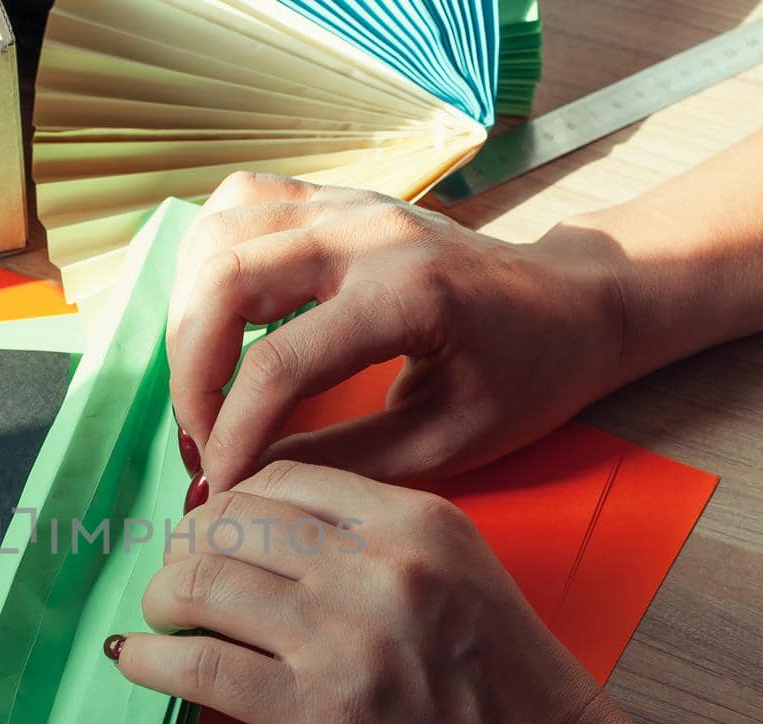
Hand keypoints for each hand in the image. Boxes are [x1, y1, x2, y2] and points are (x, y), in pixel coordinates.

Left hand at [109, 459, 648, 723]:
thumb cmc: (510, 686)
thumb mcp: (459, 573)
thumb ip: (371, 540)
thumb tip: (258, 529)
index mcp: (417, 520)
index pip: (281, 477)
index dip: (226, 503)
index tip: (209, 534)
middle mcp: (380, 564)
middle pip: (230, 522)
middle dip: (184, 548)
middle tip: (175, 580)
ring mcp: (349, 637)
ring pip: (203, 583)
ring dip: (162, 600)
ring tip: (161, 620)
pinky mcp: (323, 713)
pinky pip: (202, 666)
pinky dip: (151, 660)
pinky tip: (135, 662)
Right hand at [167, 171, 628, 493]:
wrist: (574, 301)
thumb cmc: (528, 376)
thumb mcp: (452, 442)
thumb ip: (347, 461)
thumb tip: (248, 486)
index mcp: (409, 293)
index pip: (278, 363)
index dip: (231, 433)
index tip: (219, 484)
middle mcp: (368, 230)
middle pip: (223, 282)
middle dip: (192, 375)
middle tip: (202, 440)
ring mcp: (347, 202)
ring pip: (214, 235)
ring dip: (188, 320)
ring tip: (205, 389)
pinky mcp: (334, 198)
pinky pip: (236, 207)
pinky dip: (206, 266)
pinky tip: (219, 322)